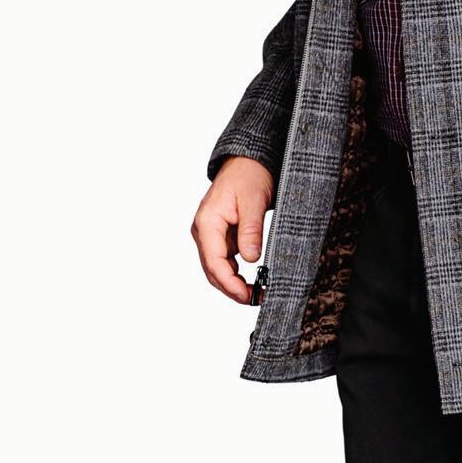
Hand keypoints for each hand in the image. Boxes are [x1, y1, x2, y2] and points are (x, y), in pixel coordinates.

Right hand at [193, 156, 275, 302]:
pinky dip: (236, 274)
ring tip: (257, 294)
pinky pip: (224, 261)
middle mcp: (203, 230)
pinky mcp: (219, 237)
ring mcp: (210, 235)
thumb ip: (251, 230)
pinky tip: (253, 281)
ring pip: (217, 268)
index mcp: (207, 221)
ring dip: (234, 284)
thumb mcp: (254, 201)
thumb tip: (251, 258)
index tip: (246, 295)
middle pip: (212, 270)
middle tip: (257, 299)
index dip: (229, 283)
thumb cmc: (249, 176)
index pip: (213, 261)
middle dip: (232, 288)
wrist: (247, 163)